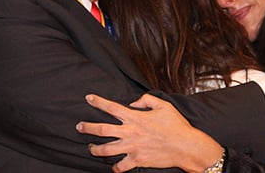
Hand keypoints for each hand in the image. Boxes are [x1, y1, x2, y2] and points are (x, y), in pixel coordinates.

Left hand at [76, 94, 223, 172]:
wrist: (185, 146)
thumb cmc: (176, 126)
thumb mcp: (163, 105)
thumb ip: (146, 100)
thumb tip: (134, 102)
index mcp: (136, 118)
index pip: (112, 108)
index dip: (98, 102)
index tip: (89, 98)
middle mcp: (131, 132)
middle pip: (102, 130)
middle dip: (87, 127)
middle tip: (79, 126)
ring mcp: (132, 148)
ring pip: (106, 150)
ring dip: (95, 149)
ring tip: (90, 148)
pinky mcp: (137, 160)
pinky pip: (120, 166)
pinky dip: (115, 167)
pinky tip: (113, 166)